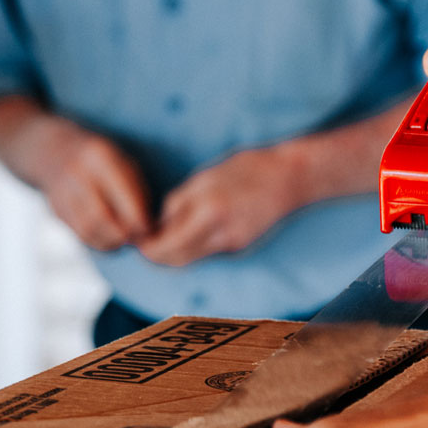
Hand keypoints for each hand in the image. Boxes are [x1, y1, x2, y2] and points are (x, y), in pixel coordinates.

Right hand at [38, 125, 153, 251]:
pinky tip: (110, 238)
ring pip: (88, 229)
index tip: (150, 228)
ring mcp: (62, 192)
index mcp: (100, 157)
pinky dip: (98, 241)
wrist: (55, 151)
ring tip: (125, 239)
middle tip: (138, 238)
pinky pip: (79, 233)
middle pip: (102, 216)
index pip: (122, 195)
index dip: (138, 218)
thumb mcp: (123, 162)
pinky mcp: (55, 209)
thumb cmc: (102, 160)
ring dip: (111, 241)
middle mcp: (77, 173)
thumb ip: (136, 191)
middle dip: (124, 233)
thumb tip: (148, 226)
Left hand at [139, 145, 300, 266]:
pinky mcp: (240, 246)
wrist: (290, 178)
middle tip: (145, 240)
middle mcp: (220, 235)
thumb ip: (179, 203)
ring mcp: (232, 244)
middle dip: (157, 254)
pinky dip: (194, 246)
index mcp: (208, 213)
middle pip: (176, 260)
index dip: (147, 246)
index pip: (166, 246)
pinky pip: (208, 252)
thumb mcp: (205, 178)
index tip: (137, 237)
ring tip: (165, 233)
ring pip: (191, 258)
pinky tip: (191, 230)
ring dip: (175, 251)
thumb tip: (158, 225)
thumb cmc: (247, 168)